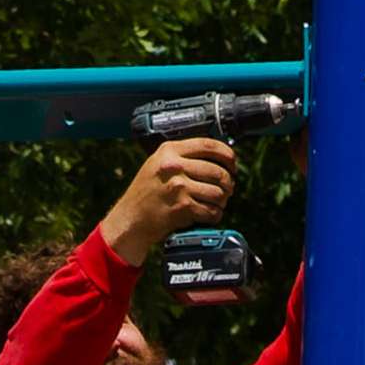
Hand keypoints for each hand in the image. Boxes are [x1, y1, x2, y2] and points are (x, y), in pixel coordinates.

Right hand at [99, 137, 238, 266]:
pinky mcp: (182, 208)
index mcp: (170, 151)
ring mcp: (179, 187)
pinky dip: (215, 215)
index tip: (233, 163)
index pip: (209, 145)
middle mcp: (174, 166)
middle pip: (218, 171)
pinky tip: (210, 214)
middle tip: (228, 188)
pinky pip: (211, 211)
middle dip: (228, 182)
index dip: (228, 154)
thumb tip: (216, 157)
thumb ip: (182, 156)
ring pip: (218, 192)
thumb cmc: (146, 193)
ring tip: (218, 202)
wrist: (130, 219)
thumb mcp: (158, 164)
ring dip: (223, 200)